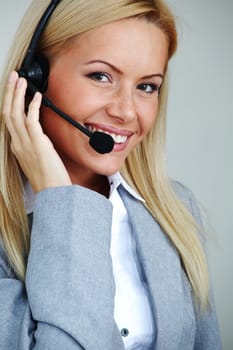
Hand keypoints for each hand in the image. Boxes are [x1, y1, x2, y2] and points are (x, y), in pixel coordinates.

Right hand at [2, 71, 71, 192]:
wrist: (53, 191)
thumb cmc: (48, 177)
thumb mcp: (37, 158)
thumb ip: (36, 145)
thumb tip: (40, 134)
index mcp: (17, 147)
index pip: (9, 120)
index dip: (9, 103)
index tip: (14, 90)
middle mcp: (18, 144)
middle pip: (7, 113)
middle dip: (9, 93)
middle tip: (13, 77)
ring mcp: (26, 144)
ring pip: (15, 114)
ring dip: (17, 95)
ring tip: (20, 80)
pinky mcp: (38, 144)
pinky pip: (31, 121)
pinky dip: (33, 106)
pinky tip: (37, 97)